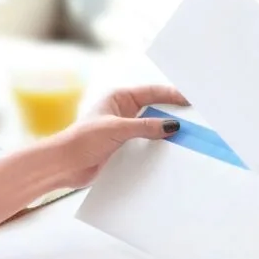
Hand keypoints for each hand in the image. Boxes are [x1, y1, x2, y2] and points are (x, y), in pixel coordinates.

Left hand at [48, 85, 188, 187]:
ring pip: (151, 129)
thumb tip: (171, 125)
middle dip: (173, 114)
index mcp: (119, 98)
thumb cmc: (82, 140)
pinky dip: (157, 149)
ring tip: (187, 137)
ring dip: (165, 134)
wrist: (64, 165)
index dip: (172, 95)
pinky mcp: (122, 148)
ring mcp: (123, 130)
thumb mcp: (117, 129)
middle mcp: (122, 112)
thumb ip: (145, 126)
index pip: (152, 92)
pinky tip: (170, 154)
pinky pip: (145, 145)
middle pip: (154, 109)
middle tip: (195, 118)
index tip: (191, 100)